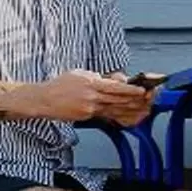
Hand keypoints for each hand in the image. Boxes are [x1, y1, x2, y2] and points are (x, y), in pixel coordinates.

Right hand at [35, 69, 149, 124]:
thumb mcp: (80, 73)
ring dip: (129, 109)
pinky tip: (126, 114)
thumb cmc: (61, 84)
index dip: (131, 90)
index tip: (141, 90)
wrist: (45, 99)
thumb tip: (115, 81)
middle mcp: (92, 97)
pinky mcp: (87, 116)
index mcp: (91, 83)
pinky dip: (117, 114)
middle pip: (118, 100)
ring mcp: (90, 109)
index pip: (116, 88)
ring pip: (114, 109)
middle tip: (147, 99)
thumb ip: (98, 77)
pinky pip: (105, 115)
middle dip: (134, 100)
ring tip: (141, 108)